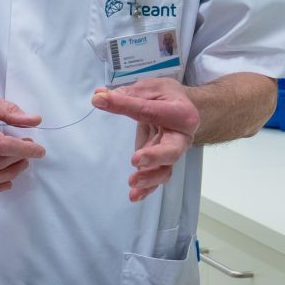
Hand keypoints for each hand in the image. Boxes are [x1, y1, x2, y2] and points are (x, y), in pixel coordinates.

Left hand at [91, 78, 199, 202]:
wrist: (185, 108)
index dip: (125, 106)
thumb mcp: (149, 89)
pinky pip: (157, 177)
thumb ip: (126, 95)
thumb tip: (99, 97)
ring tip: (132, 182)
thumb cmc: (167, 96)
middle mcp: (182, 137)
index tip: (102, 100)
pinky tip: (135, 196)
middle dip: (155, 157)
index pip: (151, 111)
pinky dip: (147, 189)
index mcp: (181, 113)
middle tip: (136, 159)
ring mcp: (173, 152)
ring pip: (166, 170)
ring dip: (149, 178)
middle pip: (172, 151)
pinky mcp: (162, 163)